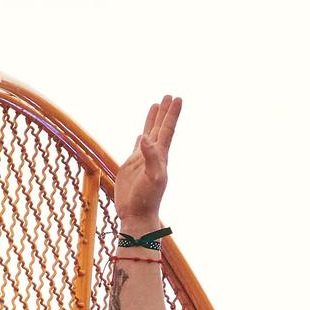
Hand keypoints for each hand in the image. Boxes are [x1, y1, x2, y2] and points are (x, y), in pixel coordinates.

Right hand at [113, 95, 179, 228]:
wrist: (137, 214)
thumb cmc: (147, 199)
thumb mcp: (152, 178)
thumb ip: (151, 158)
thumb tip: (146, 138)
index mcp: (161, 156)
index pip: (168, 130)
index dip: (172, 114)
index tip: (177, 98)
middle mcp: (153, 154)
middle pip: (160, 128)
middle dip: (165, 112)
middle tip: (169, 95)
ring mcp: (142, 159)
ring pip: (149, 134)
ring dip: (153, 120)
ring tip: (156, 105)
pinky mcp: (132, 165)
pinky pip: (137, 146)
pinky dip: (141, 138)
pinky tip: (142, 134)